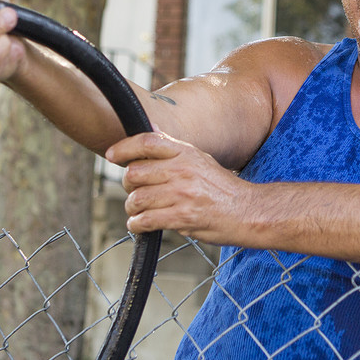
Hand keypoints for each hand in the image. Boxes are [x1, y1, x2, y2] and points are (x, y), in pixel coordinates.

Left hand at [106, 132, 250, 242]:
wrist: (248, 212)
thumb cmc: (223, 189)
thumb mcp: (201, 161)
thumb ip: (174, 151)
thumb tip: (151, 134)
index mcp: (186, 153)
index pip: (147, 142)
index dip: (124, 147)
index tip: (111, 155)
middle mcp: (182, 170)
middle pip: (135, 173)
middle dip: (128, 185)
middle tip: (134, 192)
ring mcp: (182, 194)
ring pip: (137, 199)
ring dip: (132, 208)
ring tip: (138, 212)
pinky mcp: (182, 217)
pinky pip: (145, 220)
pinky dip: (136, 224)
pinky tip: (140, 225)